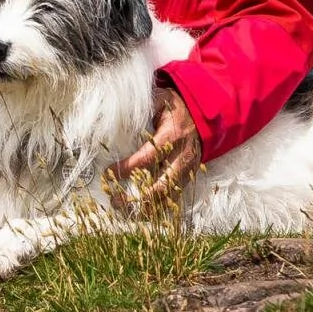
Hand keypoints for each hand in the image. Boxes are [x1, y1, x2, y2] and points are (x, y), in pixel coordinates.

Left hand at [107, 85, 201, 214]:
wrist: (205, 116)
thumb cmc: (177, 108)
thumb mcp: (162, 99)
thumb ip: (145, 103)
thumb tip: (119, 107)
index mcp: (172, 138)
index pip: (148, 158)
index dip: (127, 168)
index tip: (108, 172)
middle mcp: (181, 158)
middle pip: (161, 186)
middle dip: (138, 199)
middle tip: (115, 201)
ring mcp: (187, 170)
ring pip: (169, 197)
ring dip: (147, 208)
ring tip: (125, 212)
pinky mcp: (188, 177)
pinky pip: (174, 197)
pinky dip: (158, 207)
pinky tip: (140, 212)